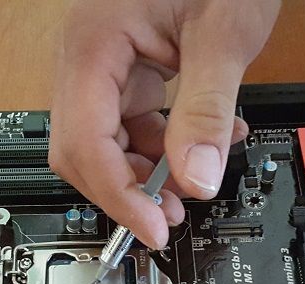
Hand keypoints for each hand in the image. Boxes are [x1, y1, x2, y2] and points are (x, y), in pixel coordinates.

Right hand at [48, 0, 280, 248]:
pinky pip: (130, 119)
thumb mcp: (223, 33)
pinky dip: (163, 141)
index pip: (85, 144)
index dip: (117, 196)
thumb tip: (195, 179)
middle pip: (81, 148)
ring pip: (105, 139)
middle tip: (169, 215)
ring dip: (146, 170)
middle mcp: (87, 56)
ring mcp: (104, 61)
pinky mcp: (127, 63)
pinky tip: (204, 141)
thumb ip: (207, 111)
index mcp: (94, 44)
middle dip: (124, 188)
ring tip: (193, 181)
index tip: (153, 228)